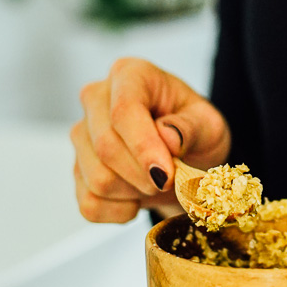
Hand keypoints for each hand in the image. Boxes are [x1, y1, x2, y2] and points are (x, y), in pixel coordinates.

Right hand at [71, 58, 230, 222]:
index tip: (166, 175)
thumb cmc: (195, 135)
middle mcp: (96, 99)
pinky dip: (120, 211)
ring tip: (156, 183)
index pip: (123, 111)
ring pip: (97, 179)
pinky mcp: (76, 169)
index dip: (143, 146)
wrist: (185, 161)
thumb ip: (192, 128)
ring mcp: (81, 135)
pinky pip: (90, 204)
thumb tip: (168, 136)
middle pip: (105, 147)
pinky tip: (138, 198)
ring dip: (134, 193)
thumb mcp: (210, 126)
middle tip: (171, 180)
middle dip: (143, 175)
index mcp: (129, 75)